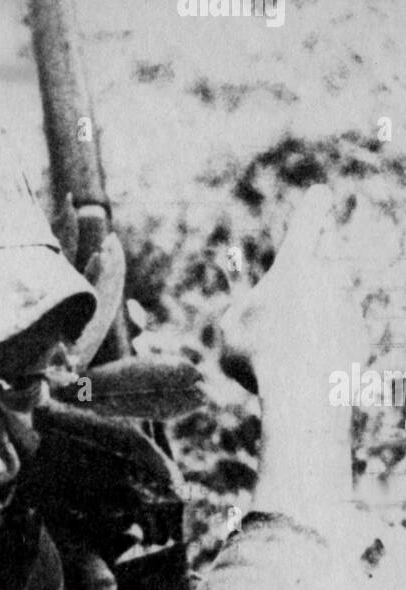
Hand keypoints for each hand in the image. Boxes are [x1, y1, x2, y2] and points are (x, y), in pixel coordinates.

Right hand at [221, 185, 367, 394]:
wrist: (304, 396)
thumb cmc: (259, 358)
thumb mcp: (230, 333)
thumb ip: (237, 315)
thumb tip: (245, 315)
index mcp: (295, 264)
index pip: (309, 220)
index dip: (314, 205)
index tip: (322, 194)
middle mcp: (329, 276)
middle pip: (324, 259)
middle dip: (312, 269)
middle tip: (292, 293)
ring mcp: (348, 305)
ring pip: (328, 304)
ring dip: (311, 321)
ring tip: (287, 353)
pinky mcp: (360, 334)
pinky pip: (337, 337)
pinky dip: (322, 350)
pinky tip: (307, 371)